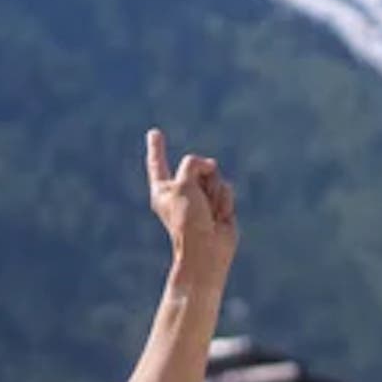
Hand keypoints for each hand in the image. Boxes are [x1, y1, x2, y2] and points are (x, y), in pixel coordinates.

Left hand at [145, 128, 236, 283]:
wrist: (206, 249)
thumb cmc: (187, 220)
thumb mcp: (183, 184)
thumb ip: (193, 163)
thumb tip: (210, 164)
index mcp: (163, 189)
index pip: (157, 163)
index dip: (156, 147)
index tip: (154, 132)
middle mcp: (181, 192)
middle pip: (196, 165)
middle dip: (202, 177)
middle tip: (197, 200)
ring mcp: (201, 198)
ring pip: (215, 175)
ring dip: (214, 191)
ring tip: (208, 212)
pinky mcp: (219, 205)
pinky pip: (227, 189)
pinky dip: (224, 201)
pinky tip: (219, 218)